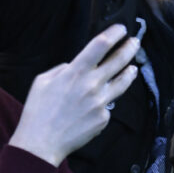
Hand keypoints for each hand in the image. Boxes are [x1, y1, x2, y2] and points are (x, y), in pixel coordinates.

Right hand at [9, 24, 139, 166]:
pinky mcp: (104, 118)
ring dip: (129, 72)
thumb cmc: (38, 112)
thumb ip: (63, 69)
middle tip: (135, 42)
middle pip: (119, 61)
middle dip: (129, 48)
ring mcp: (101, 102)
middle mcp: (92, 85)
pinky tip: (93, 107)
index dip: (114, 34)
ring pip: (123, 82)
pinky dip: (103, 103)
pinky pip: (107, 106)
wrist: (41, 143)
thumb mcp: (43, 81)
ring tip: (134, 67)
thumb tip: (75, 66)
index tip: (122, 29)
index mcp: (75, 72)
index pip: (100, 45)